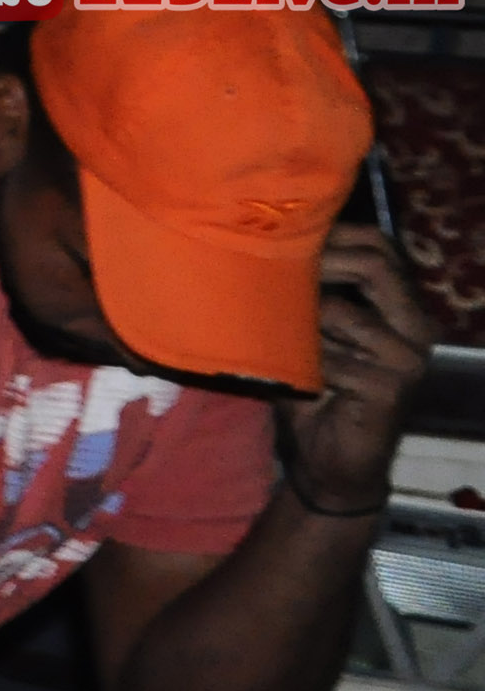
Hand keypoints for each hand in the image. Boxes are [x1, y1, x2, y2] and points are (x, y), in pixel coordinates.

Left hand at [281, 222, 434, 512]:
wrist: (329, 457)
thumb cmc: (317, 386)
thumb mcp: (313, 328)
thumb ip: (310, 288)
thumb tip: (274, 238)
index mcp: (402, 307)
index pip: (380, 247)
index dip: (335, 233)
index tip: (285, 234)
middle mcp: (416, 328)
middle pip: (374, 266)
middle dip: (318, 262)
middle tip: (273, 271)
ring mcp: (408, 359)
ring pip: (340, 311)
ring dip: (301, 323)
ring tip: (284, 342)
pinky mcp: (389, 388)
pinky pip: (328, 356)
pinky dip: (301, 363)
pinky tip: (300, 379)